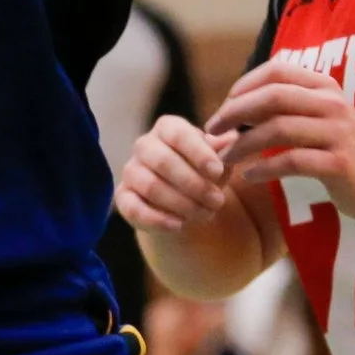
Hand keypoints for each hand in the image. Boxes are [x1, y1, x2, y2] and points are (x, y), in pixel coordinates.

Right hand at [114, 115, 237, 234]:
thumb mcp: (218, 160)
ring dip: (182, 203)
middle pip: (162, 161)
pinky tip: (180, 226)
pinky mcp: (123, 197)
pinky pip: (133, 208)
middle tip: (217, 200)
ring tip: (207, 214)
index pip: (178, 134)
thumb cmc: (204, 172)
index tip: (218, 171)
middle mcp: (145, 145)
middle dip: (193, 184)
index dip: (198, 153)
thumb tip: (231, 138)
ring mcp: (131, 171)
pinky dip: (157, 219)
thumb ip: (223, 150)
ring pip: (151, 186)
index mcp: (167, 128)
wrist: (186, 199)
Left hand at [209, 58, 354, 222]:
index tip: (223, 109)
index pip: (275, 71)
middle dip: (235, 112)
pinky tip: (249, 176)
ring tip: (224, 160)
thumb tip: (237, 101)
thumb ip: (288, 106)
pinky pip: (292, 161)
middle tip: (212, 131)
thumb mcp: (320, 118)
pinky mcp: (339, 163)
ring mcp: (337, 132)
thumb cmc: (343, 150)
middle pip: (272, 96)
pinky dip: (264, 168)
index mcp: (324, 86)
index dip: (242, 87)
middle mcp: (331, 103)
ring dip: (243, 145)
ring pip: (278, 129)